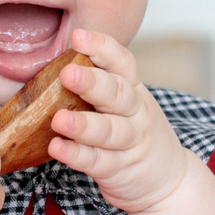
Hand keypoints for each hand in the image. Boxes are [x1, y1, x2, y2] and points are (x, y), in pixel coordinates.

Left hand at [46, 30, 196, 214]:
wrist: (168, 179)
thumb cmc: (133, 132)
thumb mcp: (125, 104)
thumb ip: (96, 86)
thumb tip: (47, 66)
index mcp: (133, 89)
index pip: (122, 63)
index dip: (102, 48)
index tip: (79, 36)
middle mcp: (136, 112)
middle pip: (118, 95)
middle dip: (93, 83)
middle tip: (68, 73)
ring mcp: (130, 142)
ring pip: (110, 131)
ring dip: (84, 125)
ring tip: (59, 120)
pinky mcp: (119, 169)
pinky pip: (98, 162)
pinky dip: (77, 156)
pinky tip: (57, 148)